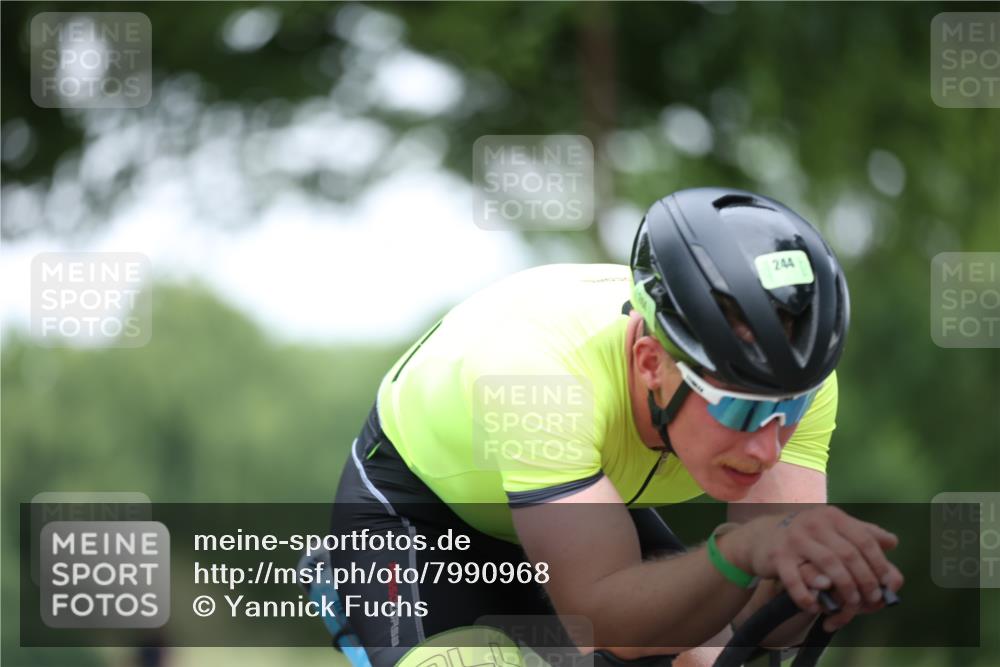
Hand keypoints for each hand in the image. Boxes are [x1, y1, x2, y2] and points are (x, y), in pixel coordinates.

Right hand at [725, 506, 903, 619]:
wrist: (761, 537)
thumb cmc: (805, 536)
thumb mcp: (832, 529)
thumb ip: (862, 533)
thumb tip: (893, 542)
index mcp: (832, 516)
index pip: (864, 540)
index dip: (879, 563)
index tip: (888, 584)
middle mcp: (814, 523)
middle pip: (848, 554)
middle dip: (864, 580)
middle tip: (872, 599)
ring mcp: (795, 538)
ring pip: (828, 565)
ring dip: (844, 588)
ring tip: (851, 603)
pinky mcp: (778, 556)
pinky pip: (796, 580)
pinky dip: (809, 597)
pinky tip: (816, 608)